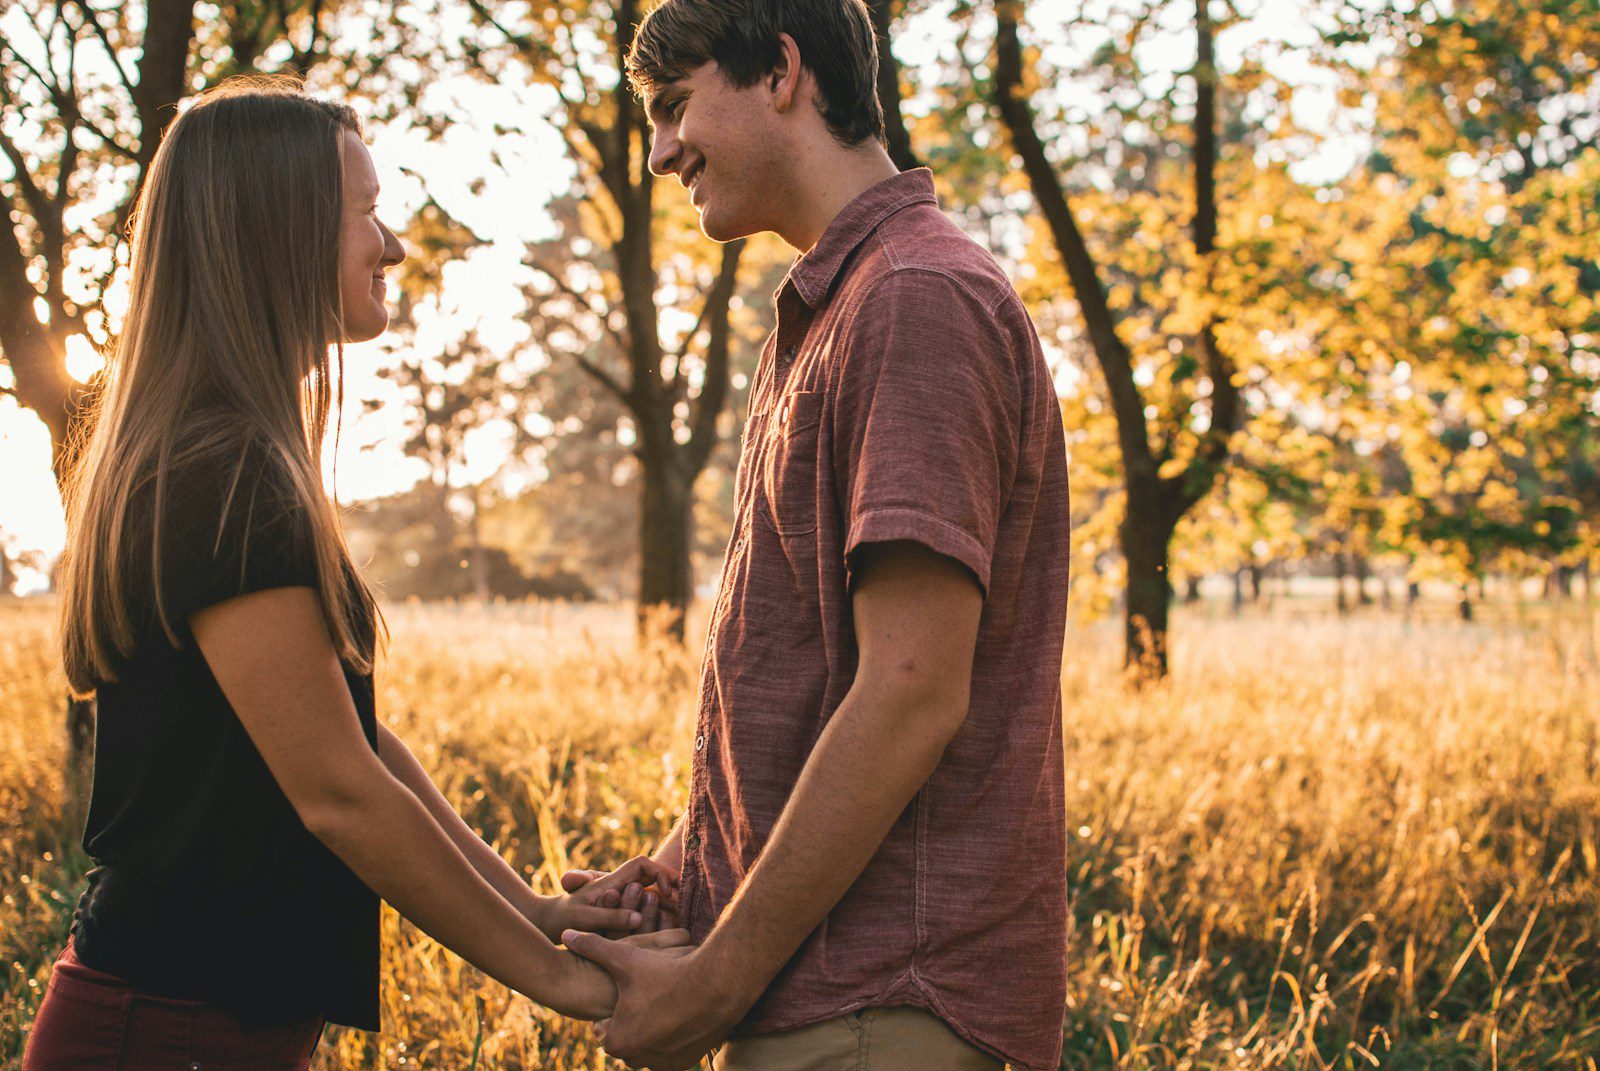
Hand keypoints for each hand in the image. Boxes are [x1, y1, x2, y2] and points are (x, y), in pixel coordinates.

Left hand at [538, 855, 678, 940]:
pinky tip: (666, 928)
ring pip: (650, 892)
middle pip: (651, 876)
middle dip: (668, 886)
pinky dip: (657, 914)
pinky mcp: (621, 913)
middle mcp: (619, 886)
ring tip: (675, 918)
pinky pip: (644, 908)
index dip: (660, 871)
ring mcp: (621, 899)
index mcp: (612, 881)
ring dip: (665, 901)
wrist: (546, 924)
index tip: (668, 890)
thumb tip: (637, 919)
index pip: (642, 864)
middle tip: (678, 905)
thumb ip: (609, 916)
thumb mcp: (584, 919)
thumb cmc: (561, 920)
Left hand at [563, 930, 755, 1070]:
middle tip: (644, 995)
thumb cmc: (667, 973)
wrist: (717, 988)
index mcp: (617, 1041)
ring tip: (661, 1001)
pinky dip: (670, 1037)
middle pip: (625, 1038)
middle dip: (631, 1020)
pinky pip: (669, 1052)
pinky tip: (677, 1011)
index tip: (624, 990)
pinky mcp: (684, 1064)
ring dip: (650, 1030)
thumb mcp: (627, 958)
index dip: (612, 1005)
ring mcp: (662, 1064)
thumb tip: (566, 935)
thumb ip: (593, 947)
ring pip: (647, 1046)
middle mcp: (637, 1059)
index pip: (603, 1027)